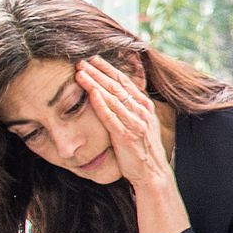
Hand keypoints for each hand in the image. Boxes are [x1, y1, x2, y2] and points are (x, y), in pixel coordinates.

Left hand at [76, 58, 169, 191]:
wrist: (153, 172)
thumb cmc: (143, 150)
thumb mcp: (142, 125)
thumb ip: (131, 109)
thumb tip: (117, 97)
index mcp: (145, 107)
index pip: (125, 82)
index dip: (109, 69)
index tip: (94, 60)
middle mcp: (142, 111)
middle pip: (117, 86)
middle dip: (98, 71)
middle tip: (82, 61)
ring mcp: (135, 122)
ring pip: (112, 97)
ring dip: (95, 83)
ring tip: (80, 72)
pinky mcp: (126, 135)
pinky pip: (110, 116)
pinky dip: (100, 103)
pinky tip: (91, 93)